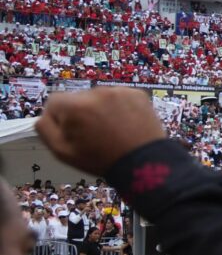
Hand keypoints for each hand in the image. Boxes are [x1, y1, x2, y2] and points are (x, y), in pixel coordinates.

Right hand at [35, 88, 166, 175]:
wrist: (145, 163)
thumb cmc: (101, 160)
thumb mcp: (62, 152)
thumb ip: (45, 129)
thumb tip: (44, 115)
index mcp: (75, 106)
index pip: (54, 102)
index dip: (60, 118)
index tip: (72, 132)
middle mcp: (96, 93)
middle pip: (78, 99)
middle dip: (81, 113)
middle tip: (95, 135)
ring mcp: (119, 92)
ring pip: (99, 98)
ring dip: (101, 110)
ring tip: (112, 131)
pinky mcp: (137, 94)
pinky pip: (120, 98)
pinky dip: (120, 108)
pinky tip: (126, 125)